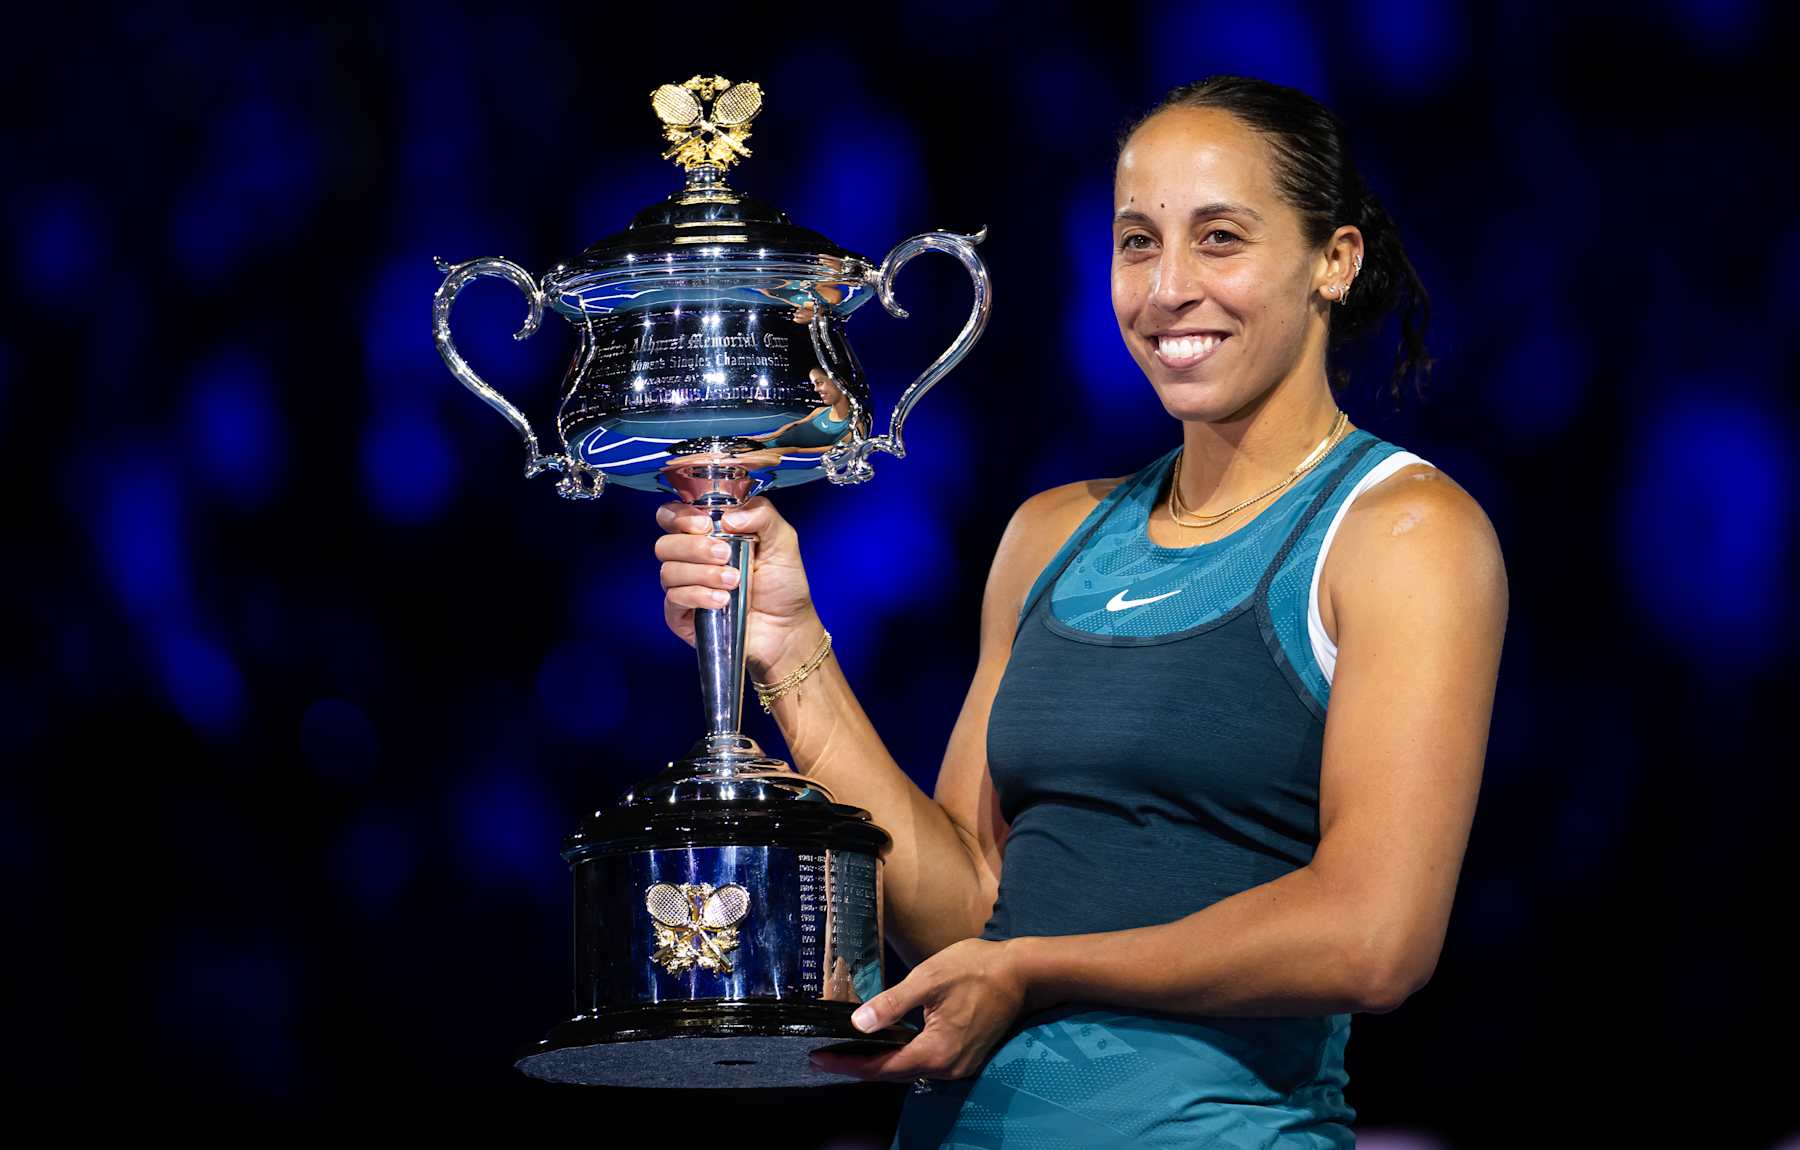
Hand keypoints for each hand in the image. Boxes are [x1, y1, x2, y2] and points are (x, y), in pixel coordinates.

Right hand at [655, 495, 822, 677]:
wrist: (788, 628)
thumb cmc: (783, 586)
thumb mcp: (782, 541)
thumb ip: (762, 514)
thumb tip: (729, 515)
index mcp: (708, 535)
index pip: (672, 516)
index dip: (680, 516)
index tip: (705, 524)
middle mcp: (691, 560)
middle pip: (665, 545)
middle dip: (694, 547)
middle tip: (726, 554)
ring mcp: (685, 588)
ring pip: (669, 572)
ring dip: (703, 574)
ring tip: (734, 581)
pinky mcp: (682, 616)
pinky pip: (673, 601)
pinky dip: (698, 597)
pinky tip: (721, 601)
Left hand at [809, 938, 1029, 1082]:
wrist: (1021, 974)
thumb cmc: (975, 969)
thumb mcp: (928, 980)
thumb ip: (892, 1004)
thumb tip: (858, 1023)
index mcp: (935, 1052)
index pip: (881, 1068)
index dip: (847, 1064)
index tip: (817, 1059)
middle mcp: (947, 1068)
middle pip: (893, 1074)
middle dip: (858, 1066)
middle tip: (824, 1057)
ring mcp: (958, 1066)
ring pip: (908, 1070)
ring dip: (878, 1063)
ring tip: (847, 1052)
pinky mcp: (965, 1057)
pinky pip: (924, 1063)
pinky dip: (900, 1057)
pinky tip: (885, 1045)